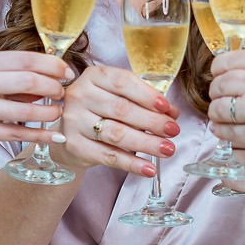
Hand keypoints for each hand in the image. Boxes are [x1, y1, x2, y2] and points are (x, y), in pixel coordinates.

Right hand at [0, 50, 71, 146]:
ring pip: (28, 111)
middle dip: (54, 87)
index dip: (53, 65)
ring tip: (56, 111)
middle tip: (62, 93)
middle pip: (30, 81)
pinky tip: (55, 136)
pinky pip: (19, 134)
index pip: (26, 59)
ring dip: (51, 112)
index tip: (66, 72)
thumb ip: (10, 69)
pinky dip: (42, 136)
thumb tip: (50, 73)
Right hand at [53, 64, 177, 177]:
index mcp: (94, 76)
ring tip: (167, 148)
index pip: (123, 82)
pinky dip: (131, 163)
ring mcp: (74, 121)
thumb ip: (145, 101)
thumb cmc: (100, 109)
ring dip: (146, 143)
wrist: (71, 132)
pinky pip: (108, 156)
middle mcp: (80, 95)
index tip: (166, 107)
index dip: (147, 95)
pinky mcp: (74, 145)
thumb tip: (172, 112)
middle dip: (152, 121)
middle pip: (122, 109)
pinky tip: (148, 168)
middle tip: (173, 130)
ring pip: (117, 134)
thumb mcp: (119, 96)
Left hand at [209, 50, 244, 176]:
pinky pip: (226, 132)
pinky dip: (223, 132)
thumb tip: (241, 69)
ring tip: (223, 117)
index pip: (228, 61)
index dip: (219, 70)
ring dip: (217, 113)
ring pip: (218, 109)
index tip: (219, 76)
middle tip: (221, 99)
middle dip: (216, 92)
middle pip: (220, 84)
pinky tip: (228, 131)